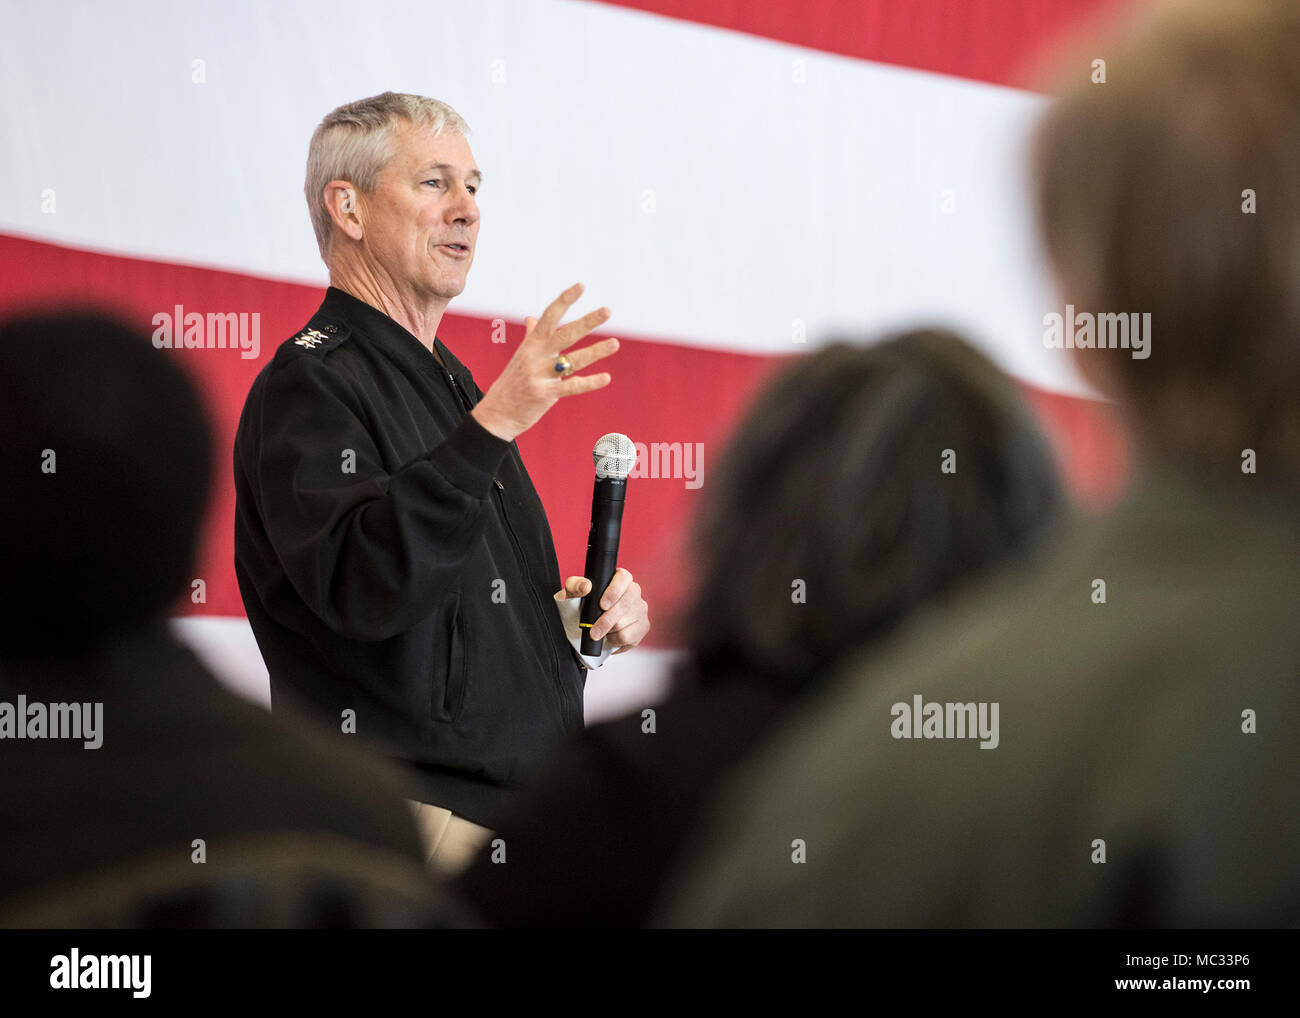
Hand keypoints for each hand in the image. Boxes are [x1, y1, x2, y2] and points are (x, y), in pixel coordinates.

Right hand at [472, 282, 618, 441]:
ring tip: (615, 343)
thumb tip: (532, 318)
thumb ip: (531, 336)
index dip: (565, 300)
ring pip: (572, 360)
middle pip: (565, 334)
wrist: (497, 413)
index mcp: (532, 343)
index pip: (549, 316)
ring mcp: (539, 374)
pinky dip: (589, 383)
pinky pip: (570, 386)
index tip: (581, 286)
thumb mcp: (521, 357)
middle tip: (607, 310)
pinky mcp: (544, 394)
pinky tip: (606, 377)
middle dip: (587, 322)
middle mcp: (535, 355)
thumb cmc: (513, 383)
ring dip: (595, 352)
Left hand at [553, 568, 649, 652]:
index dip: (614, 591)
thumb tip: (586, 586)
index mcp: (620, 578)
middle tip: (593, 630)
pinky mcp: (643, 626)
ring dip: (609, 631)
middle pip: (626, 604)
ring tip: (600, 631)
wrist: (586, 624)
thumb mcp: (573, 593)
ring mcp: (640, 609)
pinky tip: (609, 636)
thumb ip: (576, 586)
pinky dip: (615, 639)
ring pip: (625, 623)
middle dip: (607, 620)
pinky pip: (629, 636)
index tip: (602, 605)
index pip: (623, 578)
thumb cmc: (581, 604)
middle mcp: (634, 591)